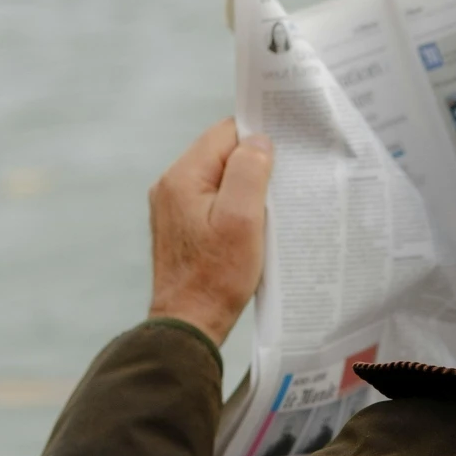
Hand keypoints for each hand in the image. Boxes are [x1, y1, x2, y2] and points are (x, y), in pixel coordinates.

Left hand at [147, 119, 272, 346]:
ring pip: (217, 177)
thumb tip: (258, 141)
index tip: (284, 154)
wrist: (190, 322)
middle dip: (252, 164)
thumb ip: (249, 171)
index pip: (225, 132)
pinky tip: (249, 225)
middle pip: (221, 153)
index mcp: (183, 176)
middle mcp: (171, 185)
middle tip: (281, 184)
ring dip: (244, 187)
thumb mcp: (242, 219)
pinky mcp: (180, 226)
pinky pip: (211, 200)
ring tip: (267, 209)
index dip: (257, 138)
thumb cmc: (218, 276)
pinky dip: (232, 206)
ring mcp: (172, 206)